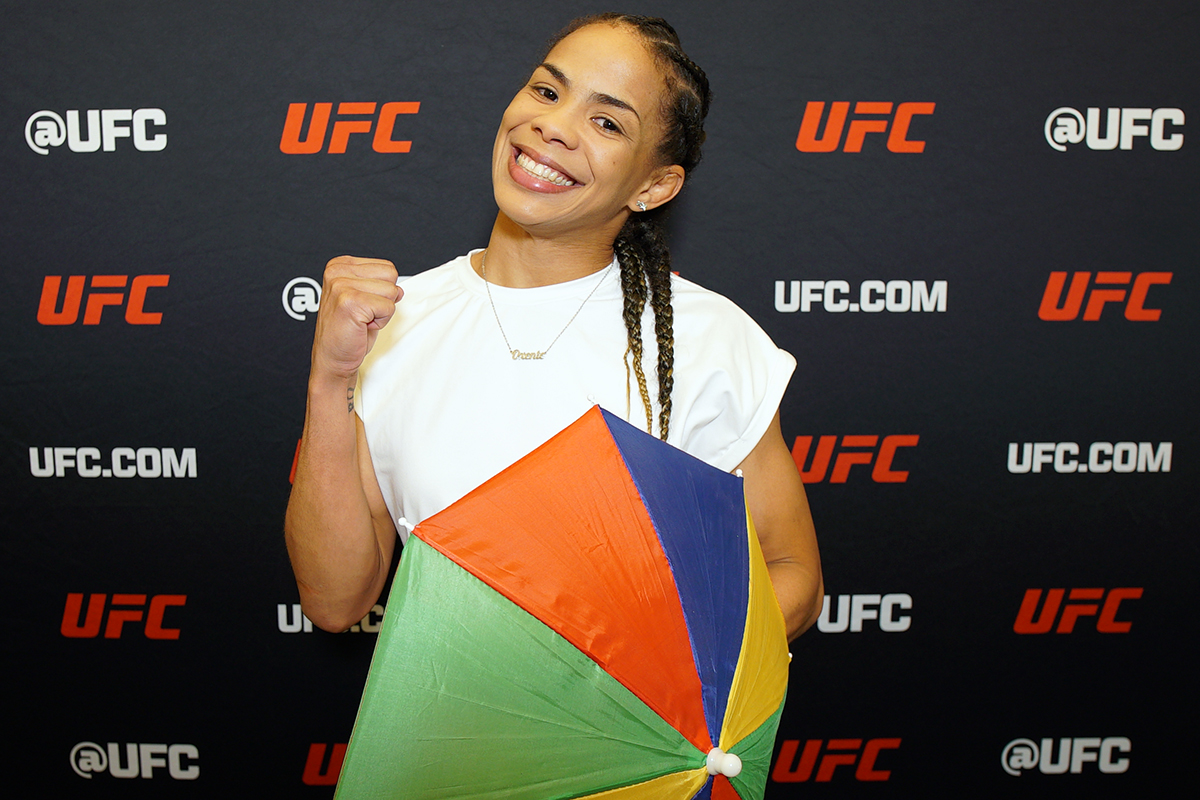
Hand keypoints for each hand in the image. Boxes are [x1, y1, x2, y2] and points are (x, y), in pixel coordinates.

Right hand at [310, 256, 401, 380]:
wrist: (333, 358)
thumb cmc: (346, 331)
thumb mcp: (365, 300)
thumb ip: (381, 287)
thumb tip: (399, 289)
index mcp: (340, 265)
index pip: (386, 267)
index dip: (381, 290)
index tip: (362, 304)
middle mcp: (337, 272)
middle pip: (390, 275)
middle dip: (383, 299)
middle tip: (363, 314)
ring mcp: (341, 285)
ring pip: (391, 291)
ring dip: (381, 311)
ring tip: (361, 320)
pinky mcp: (350, 301)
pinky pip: (388, 307)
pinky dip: (381, 322)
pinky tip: (362, 326)